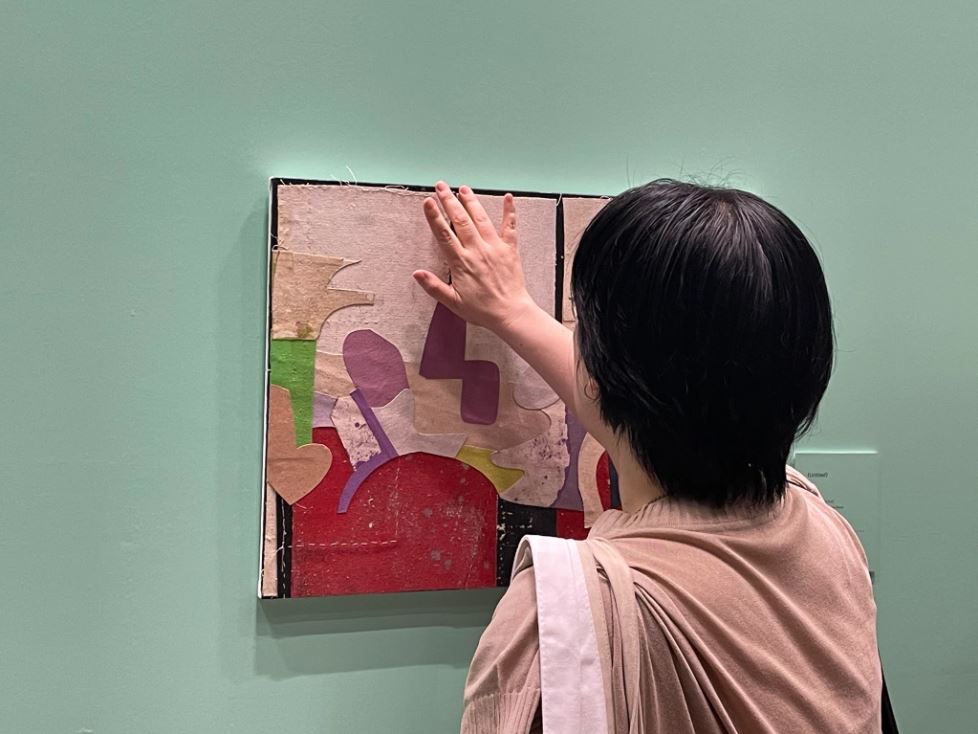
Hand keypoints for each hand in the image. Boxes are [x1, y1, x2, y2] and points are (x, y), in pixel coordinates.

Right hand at [413, 181, 537, 331]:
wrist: (510, 313)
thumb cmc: (483, 310)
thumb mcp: (453, 302)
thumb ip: (434, 287)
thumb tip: (417, 273)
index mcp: (462, 263)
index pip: (444, 235)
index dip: (434, 216)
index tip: (428, 201)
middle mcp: (477, 251)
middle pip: (460, 220)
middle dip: (449, 201)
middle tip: (441, 186)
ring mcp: (494, 247)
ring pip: (481, 219)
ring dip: (471, 201)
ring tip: (462, 188)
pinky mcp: (510, 249)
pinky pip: (510, 226)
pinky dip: (509, 211)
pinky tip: (507, 197)